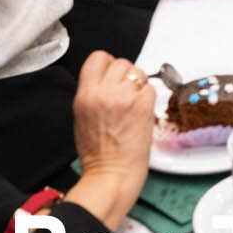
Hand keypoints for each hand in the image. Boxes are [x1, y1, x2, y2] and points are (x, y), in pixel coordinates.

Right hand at [68, 52, 156, 193]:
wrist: (111, 175)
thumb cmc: (97, 154)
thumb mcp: (82, 117)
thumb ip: (93, 93)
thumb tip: (106, 80)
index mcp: (85, 95)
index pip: (98, 57)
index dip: (107, 64)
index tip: (111, 75)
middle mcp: (104, 93)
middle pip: (121, 62)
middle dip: (124, 76)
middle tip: (124, 93)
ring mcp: (125, 98)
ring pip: (138, 72)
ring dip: (138, 85)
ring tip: (133, 104)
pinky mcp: (143, 106)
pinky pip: (150, 88)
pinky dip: (148, 98)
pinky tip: (141, 112)